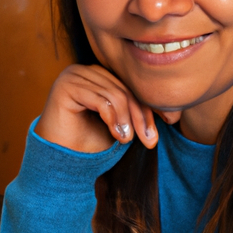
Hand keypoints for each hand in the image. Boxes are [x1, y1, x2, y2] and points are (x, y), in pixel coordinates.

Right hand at [34, 65, 158, 152]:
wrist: (61, 162)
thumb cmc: (89, 143)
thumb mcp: (120, 124)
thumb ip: (136, 111)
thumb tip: (172, 112)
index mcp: (99, 75)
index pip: (130, 87)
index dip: (146, 109)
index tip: (159, 131)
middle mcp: (86, 70)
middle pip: (124, 89)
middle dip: (140, 116)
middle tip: (149, 141)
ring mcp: (74, 75)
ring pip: (115, 94)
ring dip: (126, 120)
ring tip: (126, 139)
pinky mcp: (65, 86)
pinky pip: (100, 99)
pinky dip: (113, 118)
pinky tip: (117, 134)